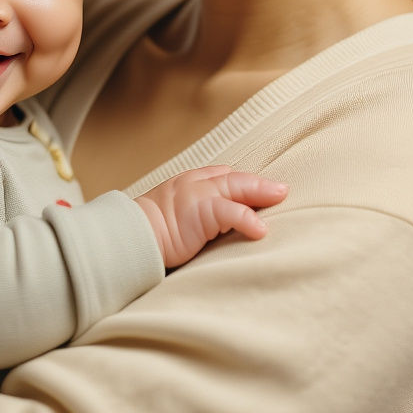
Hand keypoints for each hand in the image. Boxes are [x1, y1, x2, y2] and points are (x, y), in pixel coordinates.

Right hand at [136, 165, 287, 268]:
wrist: (131, 236)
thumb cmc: (153, 233)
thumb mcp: (178, 215)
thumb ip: (198, 213)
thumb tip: (220, 226)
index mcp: (190, 182)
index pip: (223, 176)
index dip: (244, 183)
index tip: (263, 191)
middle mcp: (194, 183)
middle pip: (233, 178)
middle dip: (258, 184)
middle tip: (281, 190)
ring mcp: (197, 194)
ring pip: (235, 187)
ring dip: (260, 192)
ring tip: (280, 196)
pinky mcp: (199, 211)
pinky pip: (230, 212)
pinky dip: (247, 218)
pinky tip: (260, 229)